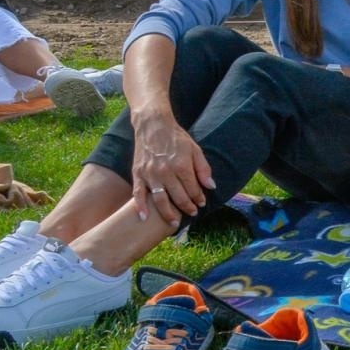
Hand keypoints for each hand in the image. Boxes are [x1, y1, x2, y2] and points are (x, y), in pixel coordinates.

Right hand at [130, 108, 214, 227]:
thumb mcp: (195, 149)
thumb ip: (203, 168)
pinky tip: (144, 218)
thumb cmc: (176, 138)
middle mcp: (165, 172)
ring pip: (160, 200)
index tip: (202, 203)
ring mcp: (150, 174)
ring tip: (175, 223)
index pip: (193, 189)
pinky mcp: (138, 174)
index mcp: (181, 165)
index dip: (199, 198)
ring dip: (168, 214)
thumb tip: (211, 186)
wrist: (153, 125)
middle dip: (187, 207)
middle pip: (178, 197)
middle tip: (193, 213)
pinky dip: (140, 207)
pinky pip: (138, 194)